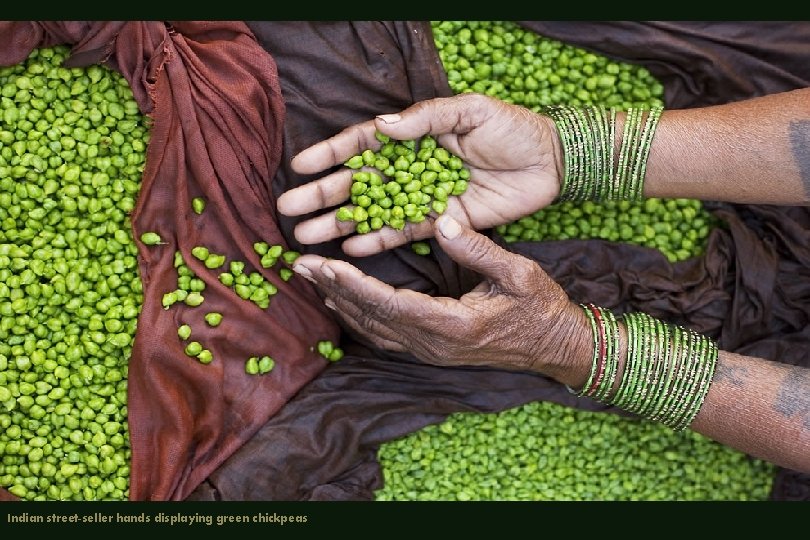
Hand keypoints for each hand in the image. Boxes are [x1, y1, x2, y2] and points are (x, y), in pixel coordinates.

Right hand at [278, 93, 561, 256]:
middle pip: (357, 181)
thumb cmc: (510, 128)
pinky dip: (376, 240)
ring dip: (339, 222)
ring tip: (307, 237)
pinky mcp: (440, 221)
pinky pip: (402, 232)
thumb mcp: (469, 111)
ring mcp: (422, 196)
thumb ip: (425, 119)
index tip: (300, 166)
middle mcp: (410, 167)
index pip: (362, 144)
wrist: (550, 163)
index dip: (330, 155)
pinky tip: (350, 248)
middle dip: (322, 195)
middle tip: (289, 209)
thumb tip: (381, 126)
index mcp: (413, 135)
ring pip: (372, 210)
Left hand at [291, 214, 589, 384]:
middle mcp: (432, 344)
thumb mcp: (518, 273)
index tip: (322, 262)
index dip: (352, 284)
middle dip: (332, 290)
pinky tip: (341, 301)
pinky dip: (357, 317)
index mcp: (452, 324)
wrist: (555, 346)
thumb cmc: (540, 308)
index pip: (389, 304)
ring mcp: (430, 351)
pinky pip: (384, 336)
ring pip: (371, 331)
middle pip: (370, 319)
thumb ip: (478, 248)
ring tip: (312, 278)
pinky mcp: (430, 350)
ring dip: (340, 304)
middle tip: (299, 264)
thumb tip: (442, 220)